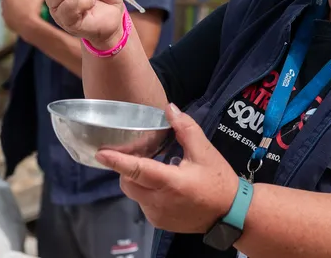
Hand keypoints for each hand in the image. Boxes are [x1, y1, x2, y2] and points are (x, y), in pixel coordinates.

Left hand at [1, 0, 44, 34]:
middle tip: (28, 5)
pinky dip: (16, 19)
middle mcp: (4, 3)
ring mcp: (4, 14)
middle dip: (18, 2)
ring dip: (16, 10)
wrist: (29, 26)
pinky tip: (24, 20)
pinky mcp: (6, 23)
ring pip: (11, 10)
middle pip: (12, 0)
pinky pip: (11, 19)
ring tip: (27, 13)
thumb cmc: (32, 10)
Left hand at [95, 103, 239, 233]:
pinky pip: (142, 203)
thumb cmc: (218, 180)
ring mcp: (157, 215)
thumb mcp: (205, 151)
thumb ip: (185, 128)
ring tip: (157, 170)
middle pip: (128, 182)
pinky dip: (146, 192)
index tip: (100, 153)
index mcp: (170, 183)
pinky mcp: (158, 222)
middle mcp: (159, 202)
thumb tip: (169, 108)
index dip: (117, 161)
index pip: (137, 170)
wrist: (230, 213)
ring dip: (137, 180)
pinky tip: (163, 186)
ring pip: (134, 193)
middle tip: (141, 155)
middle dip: (128, 168)